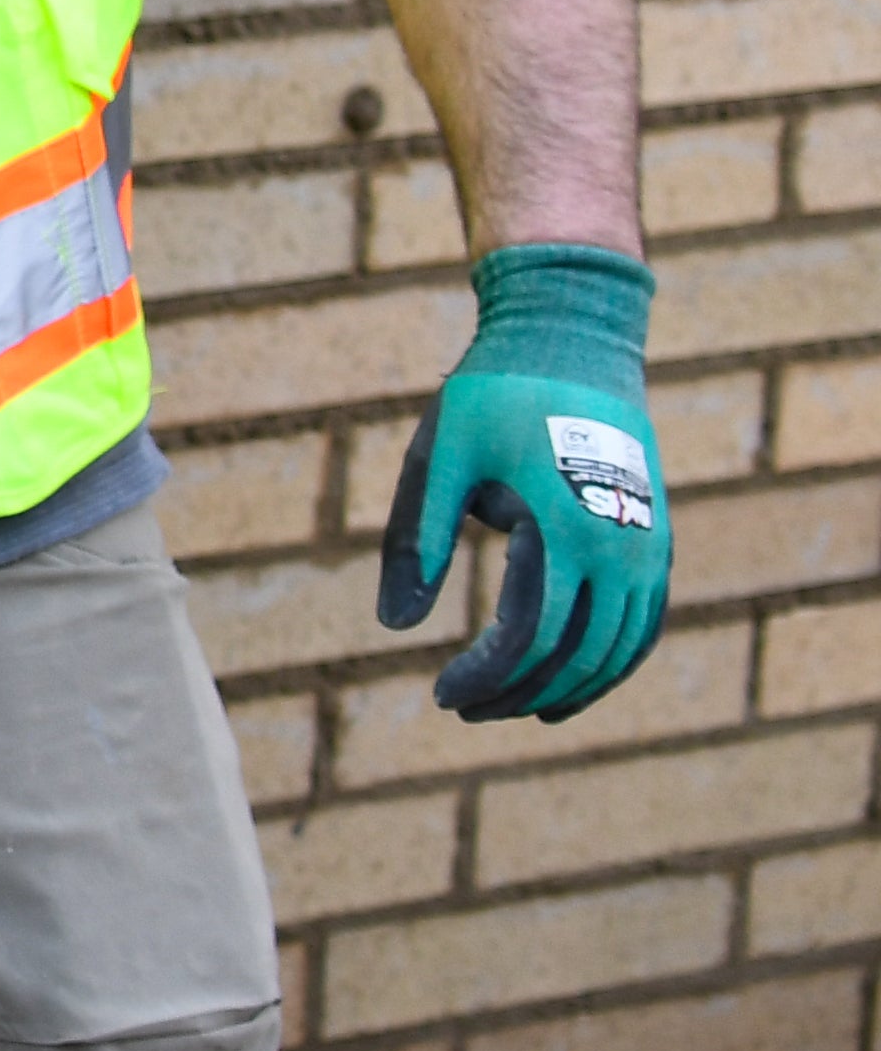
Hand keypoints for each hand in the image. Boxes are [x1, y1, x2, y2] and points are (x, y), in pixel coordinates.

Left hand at [379, 244, 671, 722]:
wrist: (571, 341)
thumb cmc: (490, 397)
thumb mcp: (437, 458)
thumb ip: (413, 540)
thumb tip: (394, 626)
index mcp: (560, 530)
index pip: (528, 637)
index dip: (487, 677)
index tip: (442, 696)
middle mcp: (618, 549)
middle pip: (576, 657)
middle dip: (520, 695)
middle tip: (464, 709)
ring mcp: (647, 549)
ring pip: (618, 652)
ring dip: (567, 691)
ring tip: (509, 708)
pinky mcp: (656, 543)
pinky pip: (643, 626)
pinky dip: (610, 666)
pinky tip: (567, 688)